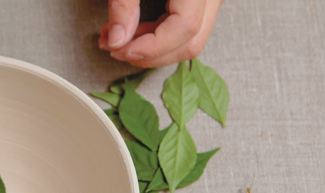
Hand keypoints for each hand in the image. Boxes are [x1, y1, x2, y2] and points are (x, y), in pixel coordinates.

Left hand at [98, 0, 224, 67]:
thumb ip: (125, 5)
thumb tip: (117, 40)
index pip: (185, 28)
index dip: (152, 47)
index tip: (123, 50)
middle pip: (190, 43)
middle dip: (149, 55)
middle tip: (115, 49)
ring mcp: (210, 1)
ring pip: (187, 41)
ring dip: (149, 48)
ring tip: (116, 38)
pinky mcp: (200, 4)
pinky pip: (183, 30)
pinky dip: (155, 37)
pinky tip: (130, 32)